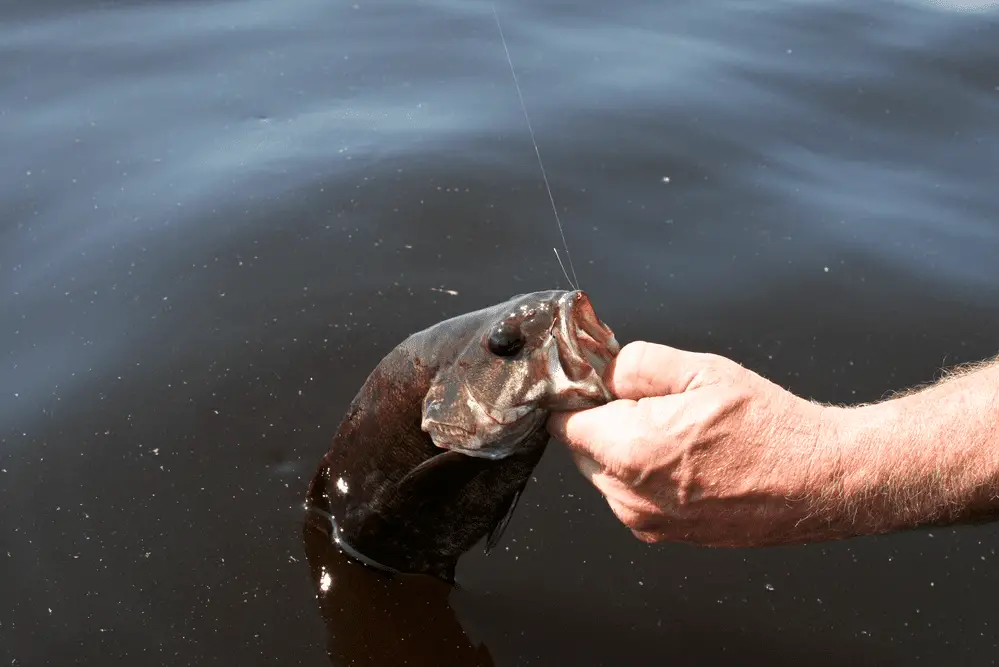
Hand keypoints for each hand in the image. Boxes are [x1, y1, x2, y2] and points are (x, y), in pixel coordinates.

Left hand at [546, 341, 843, 546]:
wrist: (821, 480)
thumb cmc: (770, 427)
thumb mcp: (701, 371)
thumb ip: (635, 364)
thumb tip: (601, 370)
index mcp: (631, 451)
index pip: (564, 423)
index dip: (580, 396)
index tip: (599, 383)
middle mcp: (630, 496)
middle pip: (583, 449)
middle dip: (605, 422)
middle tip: (652, 403)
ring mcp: (647, 522)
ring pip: (606, 474)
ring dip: (625, 450)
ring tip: (680, 431)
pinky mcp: (664, 535)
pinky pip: (631, 496)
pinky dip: (645, 475)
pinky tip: (688, 458)